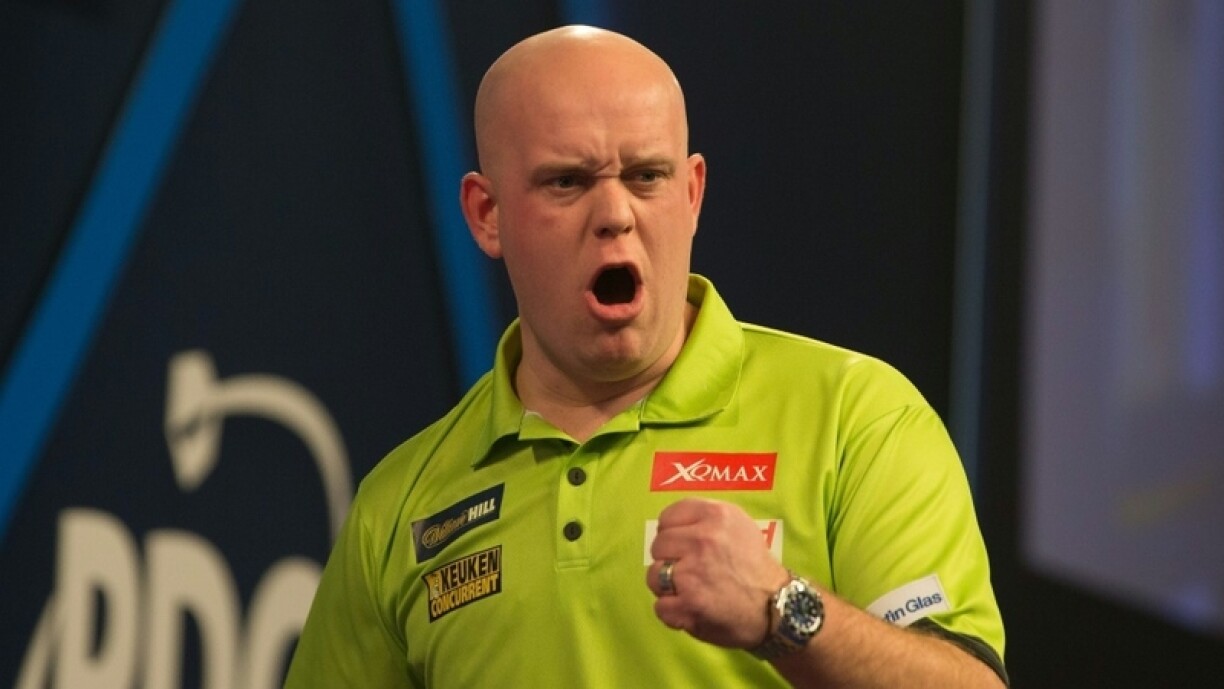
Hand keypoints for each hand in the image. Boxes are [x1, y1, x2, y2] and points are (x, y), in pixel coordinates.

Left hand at [646, 498, 789, 648]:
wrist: (778, 607)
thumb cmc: (754, 566)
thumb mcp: (738, 525)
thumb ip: (704, 518)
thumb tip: (669, 524)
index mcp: (715, 515)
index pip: (667, 517)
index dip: (671, 534)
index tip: (682, 546)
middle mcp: (703, 540)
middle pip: (658, 546)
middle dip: (669, 560)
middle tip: (689, 571)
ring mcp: (693, 573)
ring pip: (653, 575)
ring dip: (667, 587)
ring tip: (690, 591)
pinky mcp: (689, 604)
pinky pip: (660, 606)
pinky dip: (673, 612)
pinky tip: (692, 609)